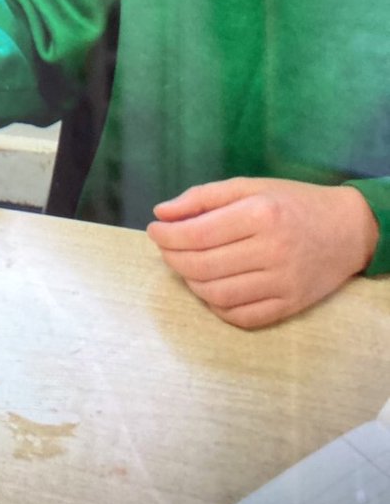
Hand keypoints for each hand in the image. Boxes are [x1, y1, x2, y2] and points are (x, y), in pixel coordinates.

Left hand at [146, 177, 378, 328]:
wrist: (348, 229)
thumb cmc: (293, 202)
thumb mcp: (249, 186)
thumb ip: (203, 197)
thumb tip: (162, 213)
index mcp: (260, 215)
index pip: (197, 233)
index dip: (167, 235)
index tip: (154, 230)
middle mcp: (272, 251)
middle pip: (203, 266)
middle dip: (172, 258)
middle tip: (165, 248)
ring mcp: (283, 283)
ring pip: (217, 295)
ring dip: (191, 282)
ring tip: (186, 266)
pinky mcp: (290, 306)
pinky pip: (241, 317)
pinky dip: (216, 306)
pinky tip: (211, 288)